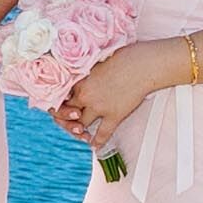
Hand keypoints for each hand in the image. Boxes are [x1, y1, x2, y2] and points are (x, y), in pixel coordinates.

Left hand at [56, 39, 182, 155]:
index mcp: (79, 80)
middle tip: (70, 123)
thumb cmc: (124, 56)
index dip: (58, 104)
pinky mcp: (114, 115)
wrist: (143, 64)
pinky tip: (95, 146)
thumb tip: (81, 74)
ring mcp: (99, 107)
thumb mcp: (97, 59)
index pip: (59, 97)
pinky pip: (102, 134)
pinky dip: (98, 142)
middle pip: (65, 114)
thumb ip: (86, 71)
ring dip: (78, 132)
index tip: (60, 107)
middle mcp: (85, 96)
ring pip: (80, 125)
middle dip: (65, 120)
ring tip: (81, 135)